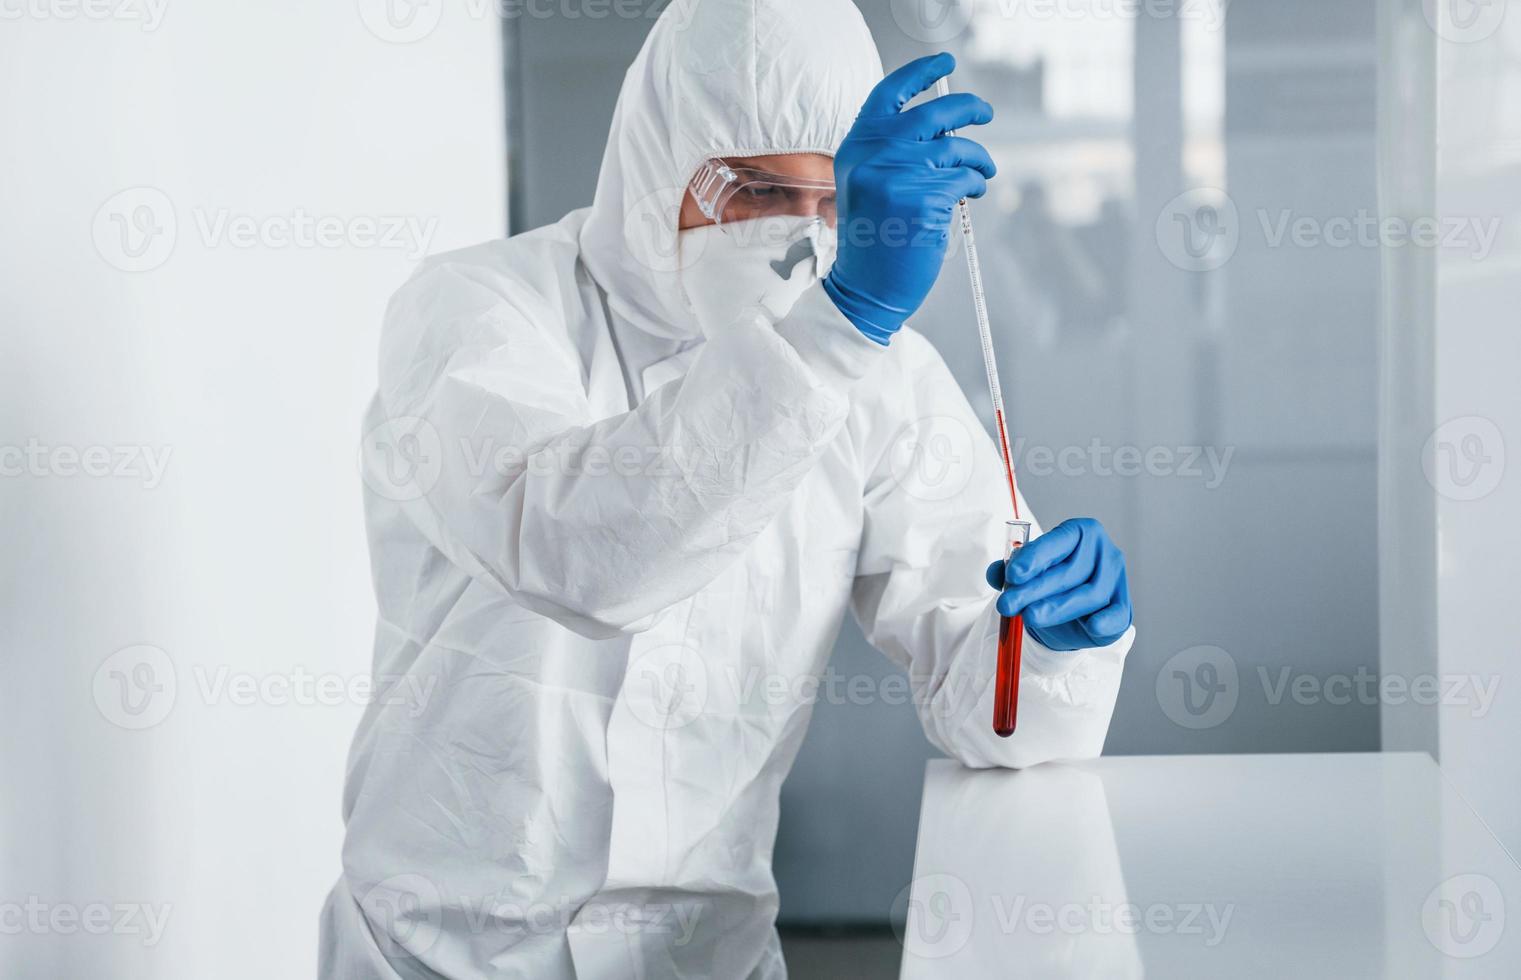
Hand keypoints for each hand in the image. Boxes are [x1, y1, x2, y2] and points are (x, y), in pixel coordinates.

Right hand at [823, 52, 995, 344]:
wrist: (867, 288)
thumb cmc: (875, 239)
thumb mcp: (870, 183)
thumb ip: (894, 150)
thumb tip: (945, 121)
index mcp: (857, 146)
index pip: (890, 93)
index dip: (921, 72)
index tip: (946, 62)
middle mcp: (874, 155)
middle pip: (934, 114)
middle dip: (969, 109)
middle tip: (986, 113)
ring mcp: (898, 176)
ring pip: (958, 149)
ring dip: (979, 159)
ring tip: (983, 173)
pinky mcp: (924, 199)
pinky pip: (965, 179)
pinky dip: (976, 183)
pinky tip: (973, 193)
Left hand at [984, 518, 1131, 650]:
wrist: (1069, 613)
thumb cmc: (1049, 582)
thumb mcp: (1028, 572)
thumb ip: (1011, 570)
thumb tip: (996, 573)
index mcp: (1081, 532)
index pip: (1059, 540)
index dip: (1036, 556)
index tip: (1013, 574)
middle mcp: (1104, 552)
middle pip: (1071, 571)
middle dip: (1035, 589)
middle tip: (1008, 604)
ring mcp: (1117, 579)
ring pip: (1090, 594)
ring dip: (1057, 607)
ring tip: (1029, 616)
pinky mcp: (1123, 607)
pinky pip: (1118, 614)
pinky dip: (1105, 621)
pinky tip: (1092, 626)